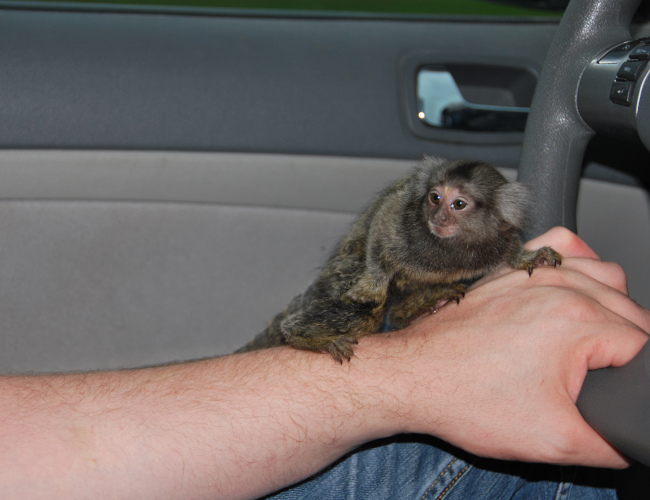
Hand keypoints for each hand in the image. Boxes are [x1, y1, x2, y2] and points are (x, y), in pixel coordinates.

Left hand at [355, 227, 648, 467]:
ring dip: (611, 304)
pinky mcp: (510, 269)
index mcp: (577, 322)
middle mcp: (558, 287)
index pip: (644, 344)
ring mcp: (531, 272)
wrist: (413, 376)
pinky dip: (579, 261)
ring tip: (593, 340)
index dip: (640, 373)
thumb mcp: (553, 440)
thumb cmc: (463, 397)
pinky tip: (573, 288)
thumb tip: (631, 438)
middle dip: (627, 344)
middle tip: (606, 376)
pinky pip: (561, 246)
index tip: (623, 389)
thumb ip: (610, 443)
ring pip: (604, 275)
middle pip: (631, 308)